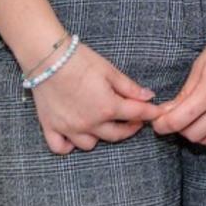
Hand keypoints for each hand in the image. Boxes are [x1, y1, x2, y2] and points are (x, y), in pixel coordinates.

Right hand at [28, 43, 160, 154]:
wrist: (47, 58)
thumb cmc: (80, 61)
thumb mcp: (110, 71)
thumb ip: (130, 87)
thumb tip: (149, 96)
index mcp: (107, 107)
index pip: (136, 114)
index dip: (150, 113)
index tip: (157, 112)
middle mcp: (89, 123)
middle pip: (116, 135)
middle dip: (130, 128)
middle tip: (135, 120)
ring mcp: (69, 128)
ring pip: (90, 144)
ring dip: (100, 136)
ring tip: (103, 124)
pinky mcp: (51, 127)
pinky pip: (61, 148)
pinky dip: (69, 145)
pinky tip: (75, 135)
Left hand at [153, 27, 205, 152]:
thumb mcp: (200, 65)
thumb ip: (184, 93)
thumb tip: (165, 113)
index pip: (177, 121)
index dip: (162, 125)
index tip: (158, 124)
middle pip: (194, 134)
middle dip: (180, 129)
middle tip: (179, 119)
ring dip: (201, 137)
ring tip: (197, 125)